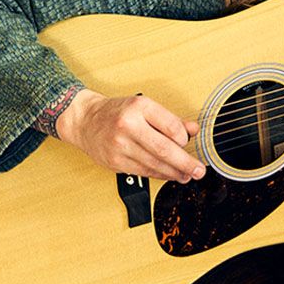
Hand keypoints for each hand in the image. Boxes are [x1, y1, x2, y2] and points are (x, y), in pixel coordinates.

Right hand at [56, 89, 205, 182]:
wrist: (85, 120)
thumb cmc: (117, 112)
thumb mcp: (145, 107)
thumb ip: (170, 120)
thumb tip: (193, 130)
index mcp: (139, 107)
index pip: (170, 126)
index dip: (183, 138)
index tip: (188, 142)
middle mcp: (128, 126)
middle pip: (163, 149)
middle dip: (185, 162)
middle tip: (199, 170)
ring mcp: (120, 145)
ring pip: (154, 164)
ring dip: (174, 172)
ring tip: (187, 175)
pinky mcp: (115, 162)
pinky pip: (143, 171)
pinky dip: (159, 174)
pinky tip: (170, 175)